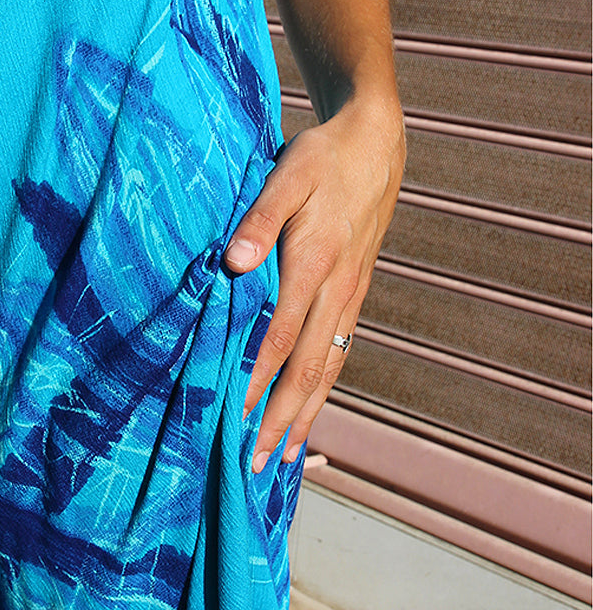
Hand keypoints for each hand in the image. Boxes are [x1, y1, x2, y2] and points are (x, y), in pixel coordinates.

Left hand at [224, 93, 404, 469]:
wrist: (375, 146)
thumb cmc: (321, 158)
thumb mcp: (286, 175)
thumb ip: (259, 218)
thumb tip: (234, 262)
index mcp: (315, 264)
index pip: (281, 336)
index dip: (258, 379)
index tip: (235, 417)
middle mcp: (337, 290)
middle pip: (309, 368)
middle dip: (282, 418)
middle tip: (256, 463)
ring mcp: (350, 297)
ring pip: (328, 368)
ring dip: (304, 414)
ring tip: (282, 455)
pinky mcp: (354, 294)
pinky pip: (338, 352)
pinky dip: (322, 388)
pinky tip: (308, 407)